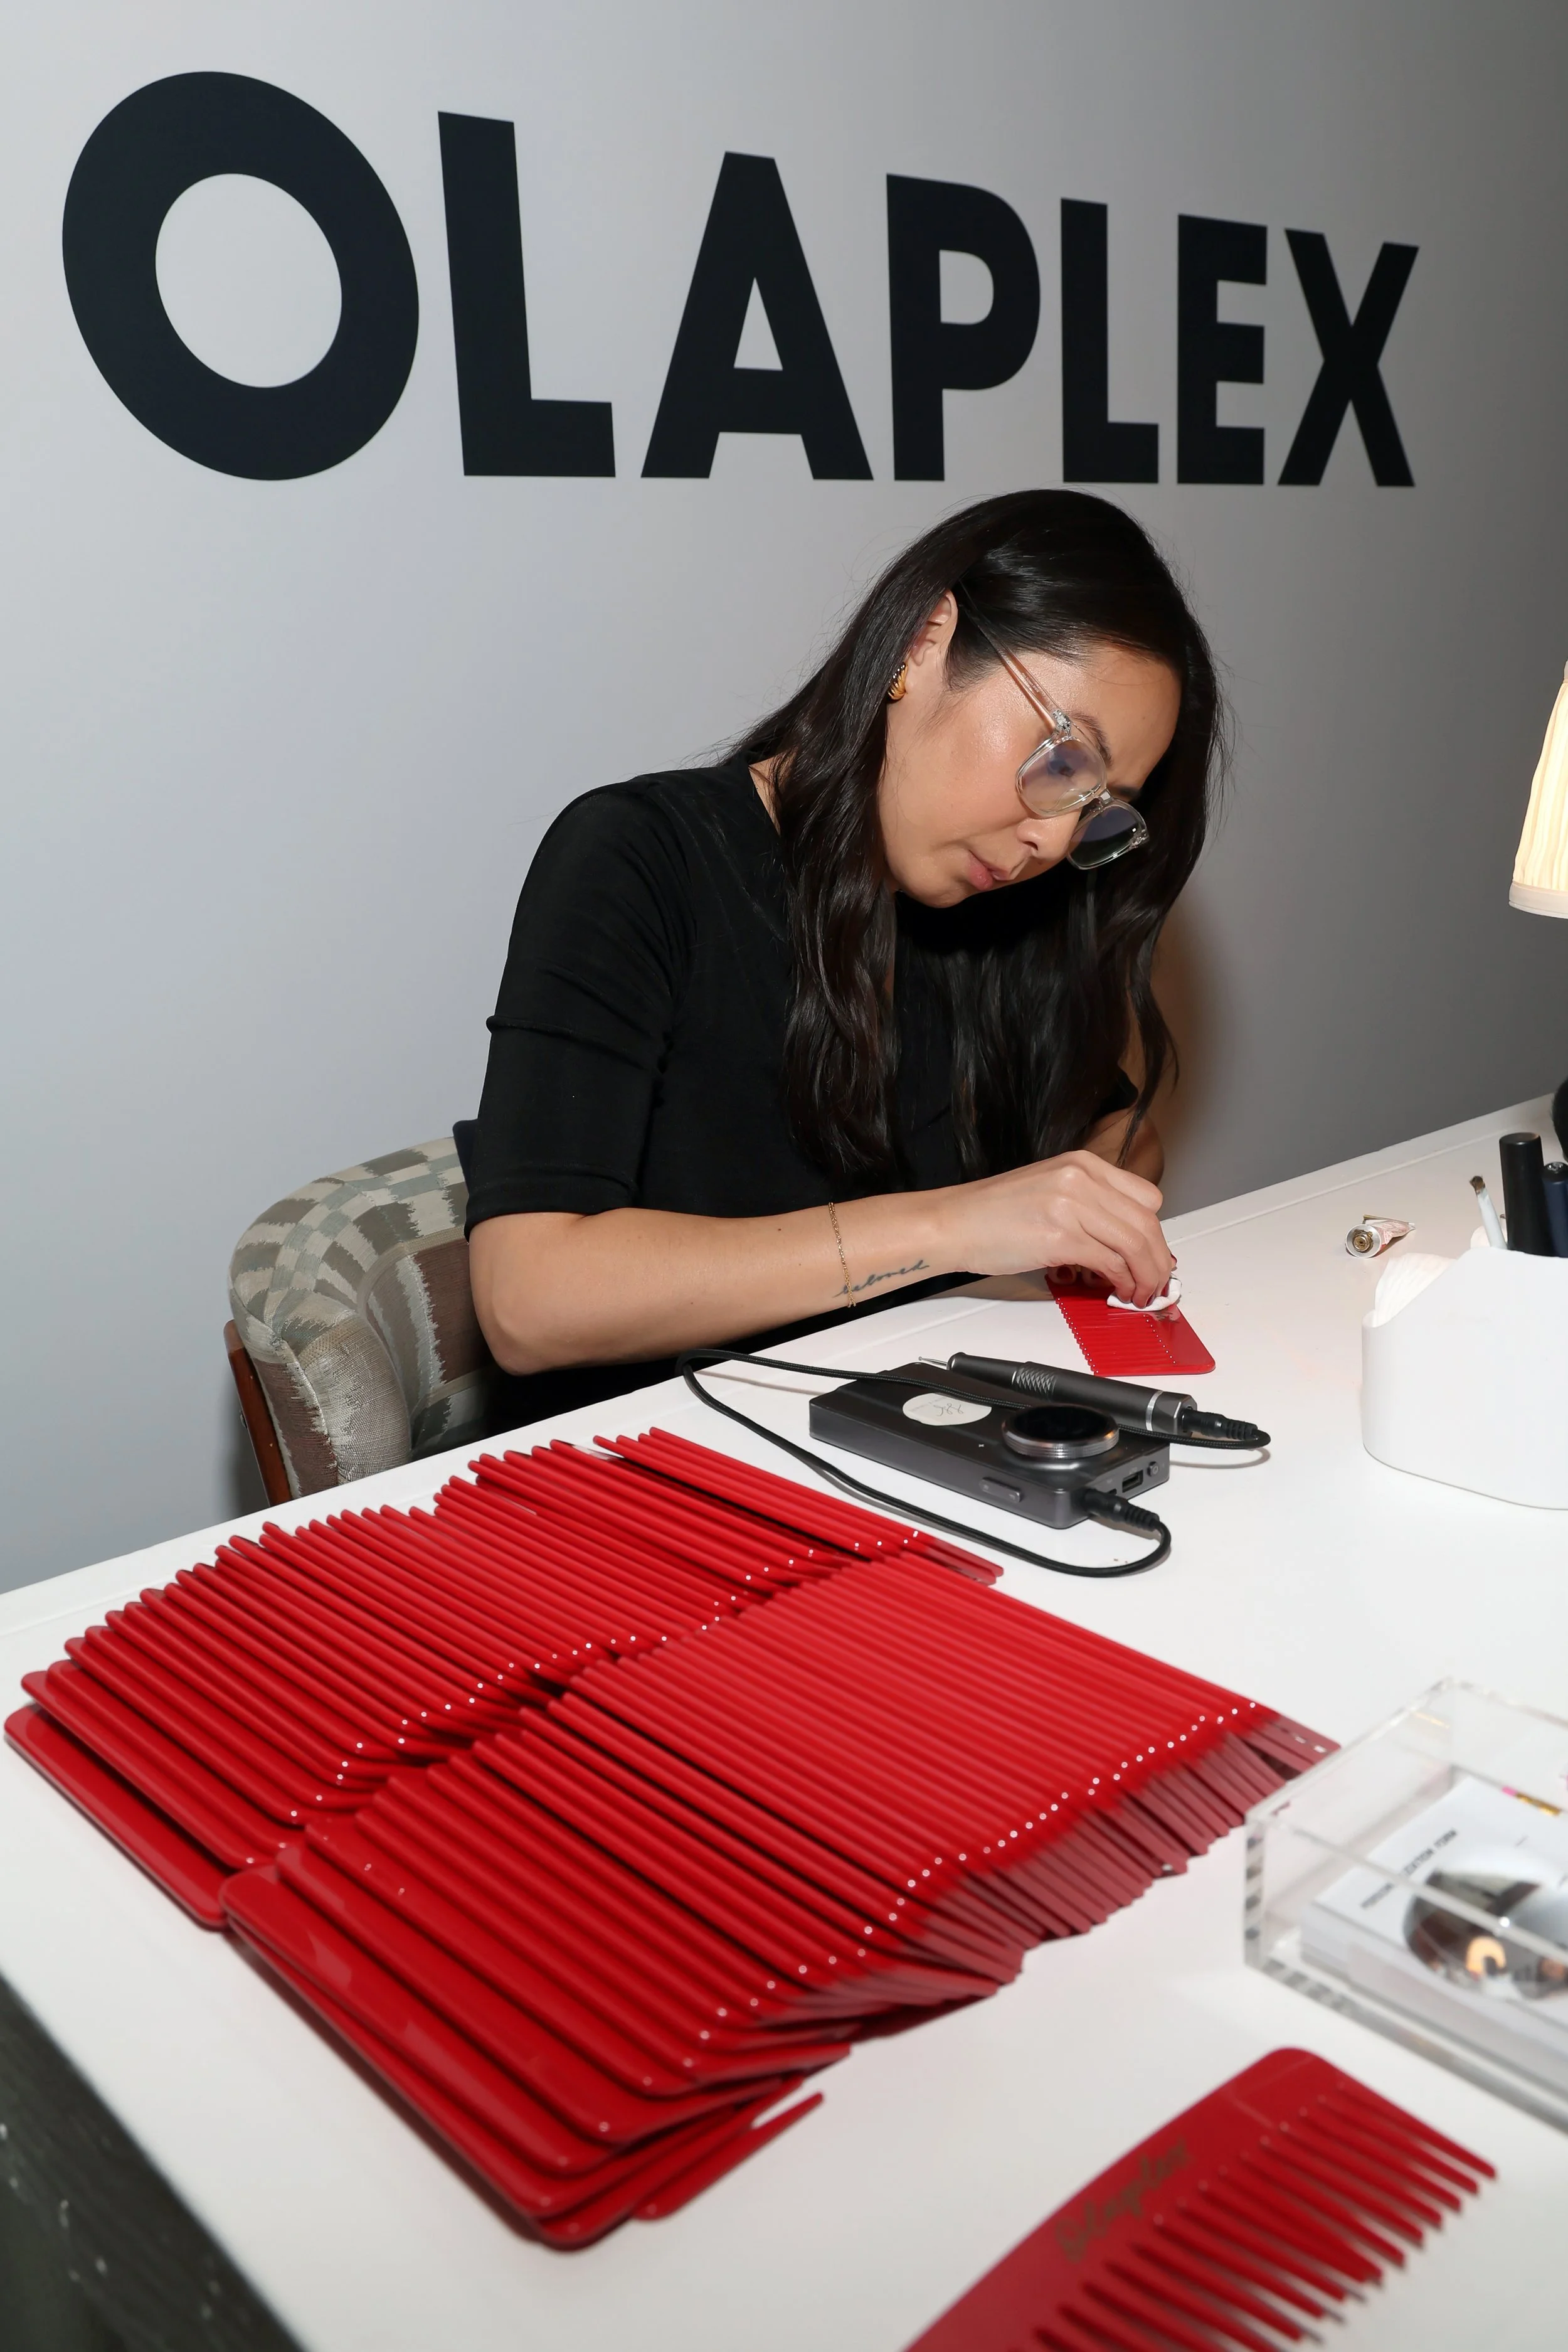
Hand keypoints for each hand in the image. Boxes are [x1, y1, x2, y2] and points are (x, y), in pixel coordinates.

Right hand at [935, 1151, 1172, 1304]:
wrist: (953, 1223)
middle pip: (1147, 1222)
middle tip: (1154, 1282)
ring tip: (1139, 1293)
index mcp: (1082, 1164)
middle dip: (1157, 1259)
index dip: (1155, 1233)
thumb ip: (1089, 1205)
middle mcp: (1081, 1178)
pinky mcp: (1060, 1235)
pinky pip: (1110, 1261)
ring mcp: (1071, 1204)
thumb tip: (1121, 1241)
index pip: (1146, 1197)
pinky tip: (1115, 1290)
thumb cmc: (993, 1213)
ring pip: (1135, 1243)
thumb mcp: (1050, 1190)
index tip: (1152, 1255)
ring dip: (1145, 1275)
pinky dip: (1121, 1281)